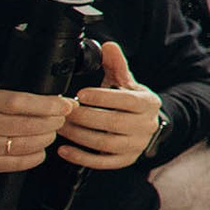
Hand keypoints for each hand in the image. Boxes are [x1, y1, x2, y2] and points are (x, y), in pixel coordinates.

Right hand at [0, 84, 73, 178]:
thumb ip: (6, 98)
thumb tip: (48, 101)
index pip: (18, 102)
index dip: (47, 104)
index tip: (65, 105)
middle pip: (24, 125)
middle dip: (51, 123)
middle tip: (61, 120)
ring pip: (22, 145)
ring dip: (44, 140)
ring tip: (51, 134)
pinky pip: (14, 163)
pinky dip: (33, 157)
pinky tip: (39, 150)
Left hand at [57, 41, 163, 169]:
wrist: (145, 125)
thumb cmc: (130, 101)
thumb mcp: (126, 81)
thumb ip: (116, 64)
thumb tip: (108, 46)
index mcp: (148, 103)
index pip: (127, 100)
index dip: (102, 97)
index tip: (80, 95)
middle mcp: (146, 125)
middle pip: (114, 123)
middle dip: (85, 117)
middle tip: (65, 111)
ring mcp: (136, 145)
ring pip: (106, 143)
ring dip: (79, 136)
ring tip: (61, 127)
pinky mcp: (126, 160)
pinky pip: (102, 162)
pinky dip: (81, 157)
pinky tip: (65, 150)